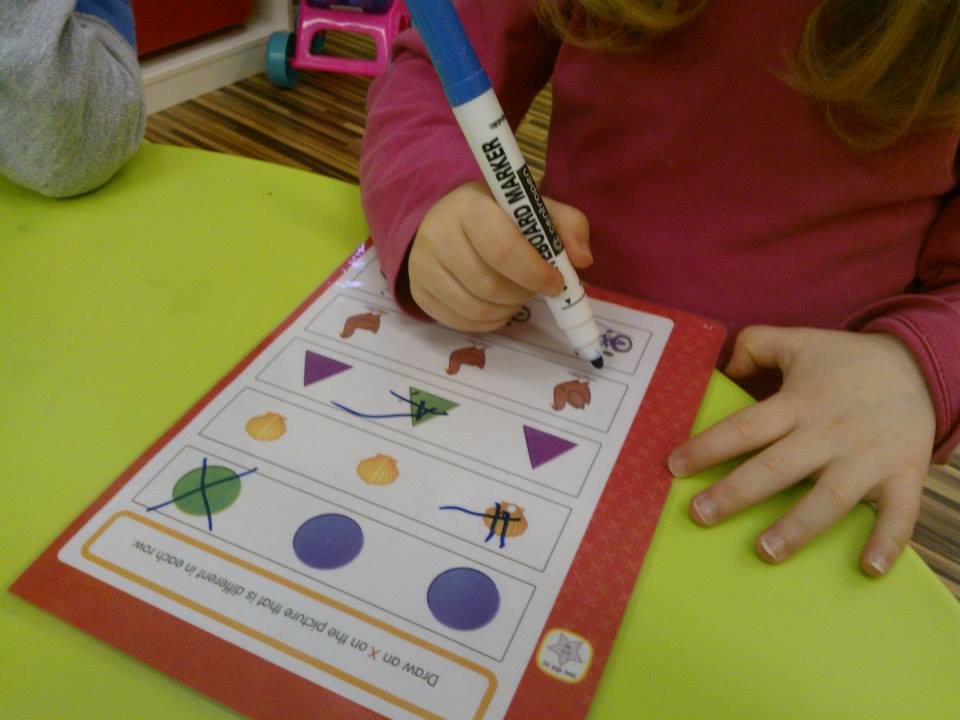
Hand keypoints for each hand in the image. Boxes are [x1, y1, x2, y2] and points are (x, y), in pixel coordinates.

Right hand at [408, 181, 592, 331]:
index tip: (555, 283)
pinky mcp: (418, 292)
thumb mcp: (532, 207)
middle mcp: (438, 234)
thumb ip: (567, 225)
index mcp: (470, 206)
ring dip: (508, 310)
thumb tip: (582, 260)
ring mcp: (422, 266)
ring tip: (517, 295)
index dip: (535, 273)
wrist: (441, 217)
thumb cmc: (495, 213)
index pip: (502, 249)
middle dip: (523, 294)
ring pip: (476, 309)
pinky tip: (498, 305)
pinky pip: (461, 323)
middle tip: (535, 288)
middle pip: (490, 285)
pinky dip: (489, 322)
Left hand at [668, 326, 935, 575]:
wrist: (921, 365)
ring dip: (798, 527)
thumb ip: (755, 345)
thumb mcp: (799, 341)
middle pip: (778, 467)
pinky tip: (869, 568)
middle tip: (700, 515)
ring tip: (765, 552)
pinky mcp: (903, 474)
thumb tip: (721, 368)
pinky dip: (887, 541)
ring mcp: (867, 457)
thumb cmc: (847, 360)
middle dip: (737, 493)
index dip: (708, 446)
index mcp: (800, 403)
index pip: (746, 426)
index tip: (675, 466)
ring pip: (829, 497)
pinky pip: (899, 513)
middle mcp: (829, 433)